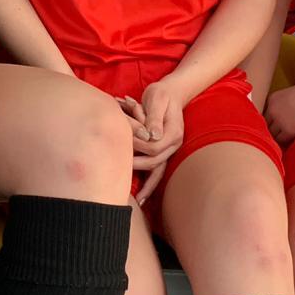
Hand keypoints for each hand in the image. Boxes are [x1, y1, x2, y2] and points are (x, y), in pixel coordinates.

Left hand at [120, 80, 184, 202]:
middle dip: (137, 169)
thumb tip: (151, 135)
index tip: (121, 145)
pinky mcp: (163, 150)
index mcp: (173, 133)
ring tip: (137, 201)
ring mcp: (170, 149)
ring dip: (148, 187)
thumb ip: (153, 117)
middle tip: (120, 178)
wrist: (171, 92)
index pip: (153, 147)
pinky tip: (141, 196)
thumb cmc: (161, 94)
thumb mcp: (157, 99)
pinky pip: (157, 170)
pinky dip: (150, 183)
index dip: (136, 147)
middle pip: (155, 163)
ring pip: (159, 172)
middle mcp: (174, 144)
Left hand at [265, 80, 294, 143]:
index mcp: (273, 98)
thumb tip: (285, 116)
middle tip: (279, 136)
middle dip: (271, 130)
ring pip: (271, 134)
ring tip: (285, 142)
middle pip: (265, 124)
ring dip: (277, 138)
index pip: (264, 114)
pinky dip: (284, 144)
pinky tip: (291, 143)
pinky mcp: (289, 130)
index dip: (270, 121)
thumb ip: (286, 104)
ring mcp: (280, 120)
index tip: (275, 126)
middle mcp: (273, 108)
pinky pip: (281, 141)